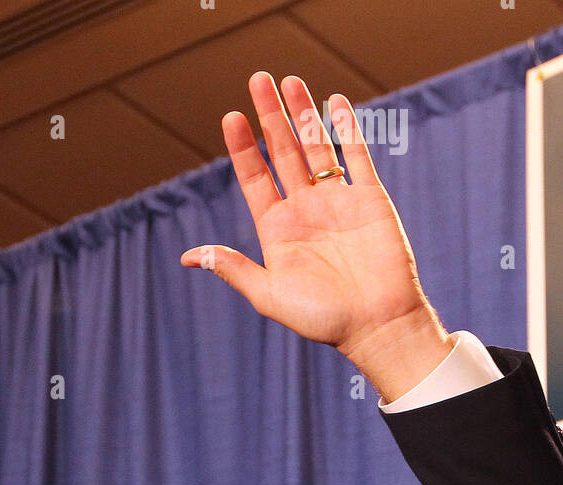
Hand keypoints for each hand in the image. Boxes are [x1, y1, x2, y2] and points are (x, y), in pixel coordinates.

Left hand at [181, 73, 450, 398]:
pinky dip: (346, 128)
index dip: (242, 148)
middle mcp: (305, 210)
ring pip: (317, 146)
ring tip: (288, 81)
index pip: (255, 178)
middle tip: (257, 80)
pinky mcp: (369, 199)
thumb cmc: (322, 318)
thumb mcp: (268, 294)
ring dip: (303, 114)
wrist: (376, 324)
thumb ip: (232, 268)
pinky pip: (356, 155)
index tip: (232, 118)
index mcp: (278, 230)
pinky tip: (333, 103)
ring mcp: (337, 201)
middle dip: (270, 117)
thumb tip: (188, 257)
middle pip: (283, 153)